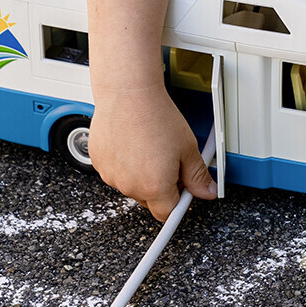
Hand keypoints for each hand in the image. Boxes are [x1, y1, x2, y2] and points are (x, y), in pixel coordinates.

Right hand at [89, 86, 214, 220]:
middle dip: (161, 186)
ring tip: (149, 147)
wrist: (128, 93)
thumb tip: (207, 192)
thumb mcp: (188, 148)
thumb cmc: (156, 117)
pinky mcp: (98, 162)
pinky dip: (124, 163)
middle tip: (168, 160)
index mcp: (154, 187)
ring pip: (131, 185)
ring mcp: (111, 175)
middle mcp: (129, 186)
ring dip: (141, 175)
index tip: (183, 190)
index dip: (178, 201)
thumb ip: (197, 176)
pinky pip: (116, 172)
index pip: (167, 213)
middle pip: (149, 200)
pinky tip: (133, 144)